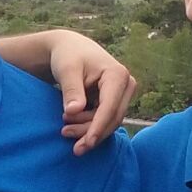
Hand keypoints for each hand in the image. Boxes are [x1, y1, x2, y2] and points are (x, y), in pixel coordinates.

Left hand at [48, 33, 136, 154]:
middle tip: (64, 134)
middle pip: (113, 118)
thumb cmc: (67, 56)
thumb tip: (74, 111)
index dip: (98, 127)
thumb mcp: (66, 70)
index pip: (110, 107)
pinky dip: (89, 127)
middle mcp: (126, 84)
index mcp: (117, 74)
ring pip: (109, 122)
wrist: (69, 49)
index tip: (86, 143)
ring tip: (64, 130)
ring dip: (87, 130)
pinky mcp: (116, 101)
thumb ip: (71, 90)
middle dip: (90, 132)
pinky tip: (71, 127)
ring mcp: (123, 94)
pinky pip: (105, 120)